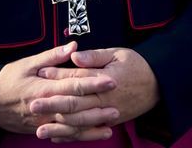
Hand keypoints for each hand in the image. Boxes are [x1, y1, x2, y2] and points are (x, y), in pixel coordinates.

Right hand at [0, 42, 117, 137]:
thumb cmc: (7, 79)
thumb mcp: (27, 63)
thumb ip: (52, 56)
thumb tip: (73, 46)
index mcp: (43, 88)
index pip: (72, 85)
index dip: (92, 83)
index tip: (110, 80)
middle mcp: (44, 108)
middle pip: (74, 109)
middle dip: (97, 107)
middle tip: (117, 104)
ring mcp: (42, 122)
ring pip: (71, 126)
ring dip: (92, 125)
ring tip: (112, 122)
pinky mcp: (40, 130)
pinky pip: (63, 135)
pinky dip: (80, 136)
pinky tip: (96, 134)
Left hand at [32, 48, 160, 140]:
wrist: (159, 85)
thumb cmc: (137, 66)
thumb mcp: (118, 54)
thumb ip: (95, 56)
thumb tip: (74, 55)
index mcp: (105, 81)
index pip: (77, 79)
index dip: (58, 76)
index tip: (40, 73)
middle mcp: (105, 100)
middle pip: (75, 104)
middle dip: (52, 105)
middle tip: (32, 105)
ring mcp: (107, 114)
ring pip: (79, 123)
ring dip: (58, 127)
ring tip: (38, 130)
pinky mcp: (109, 122)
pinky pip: (88, 132)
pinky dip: (72, 136)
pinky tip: (56, 137)